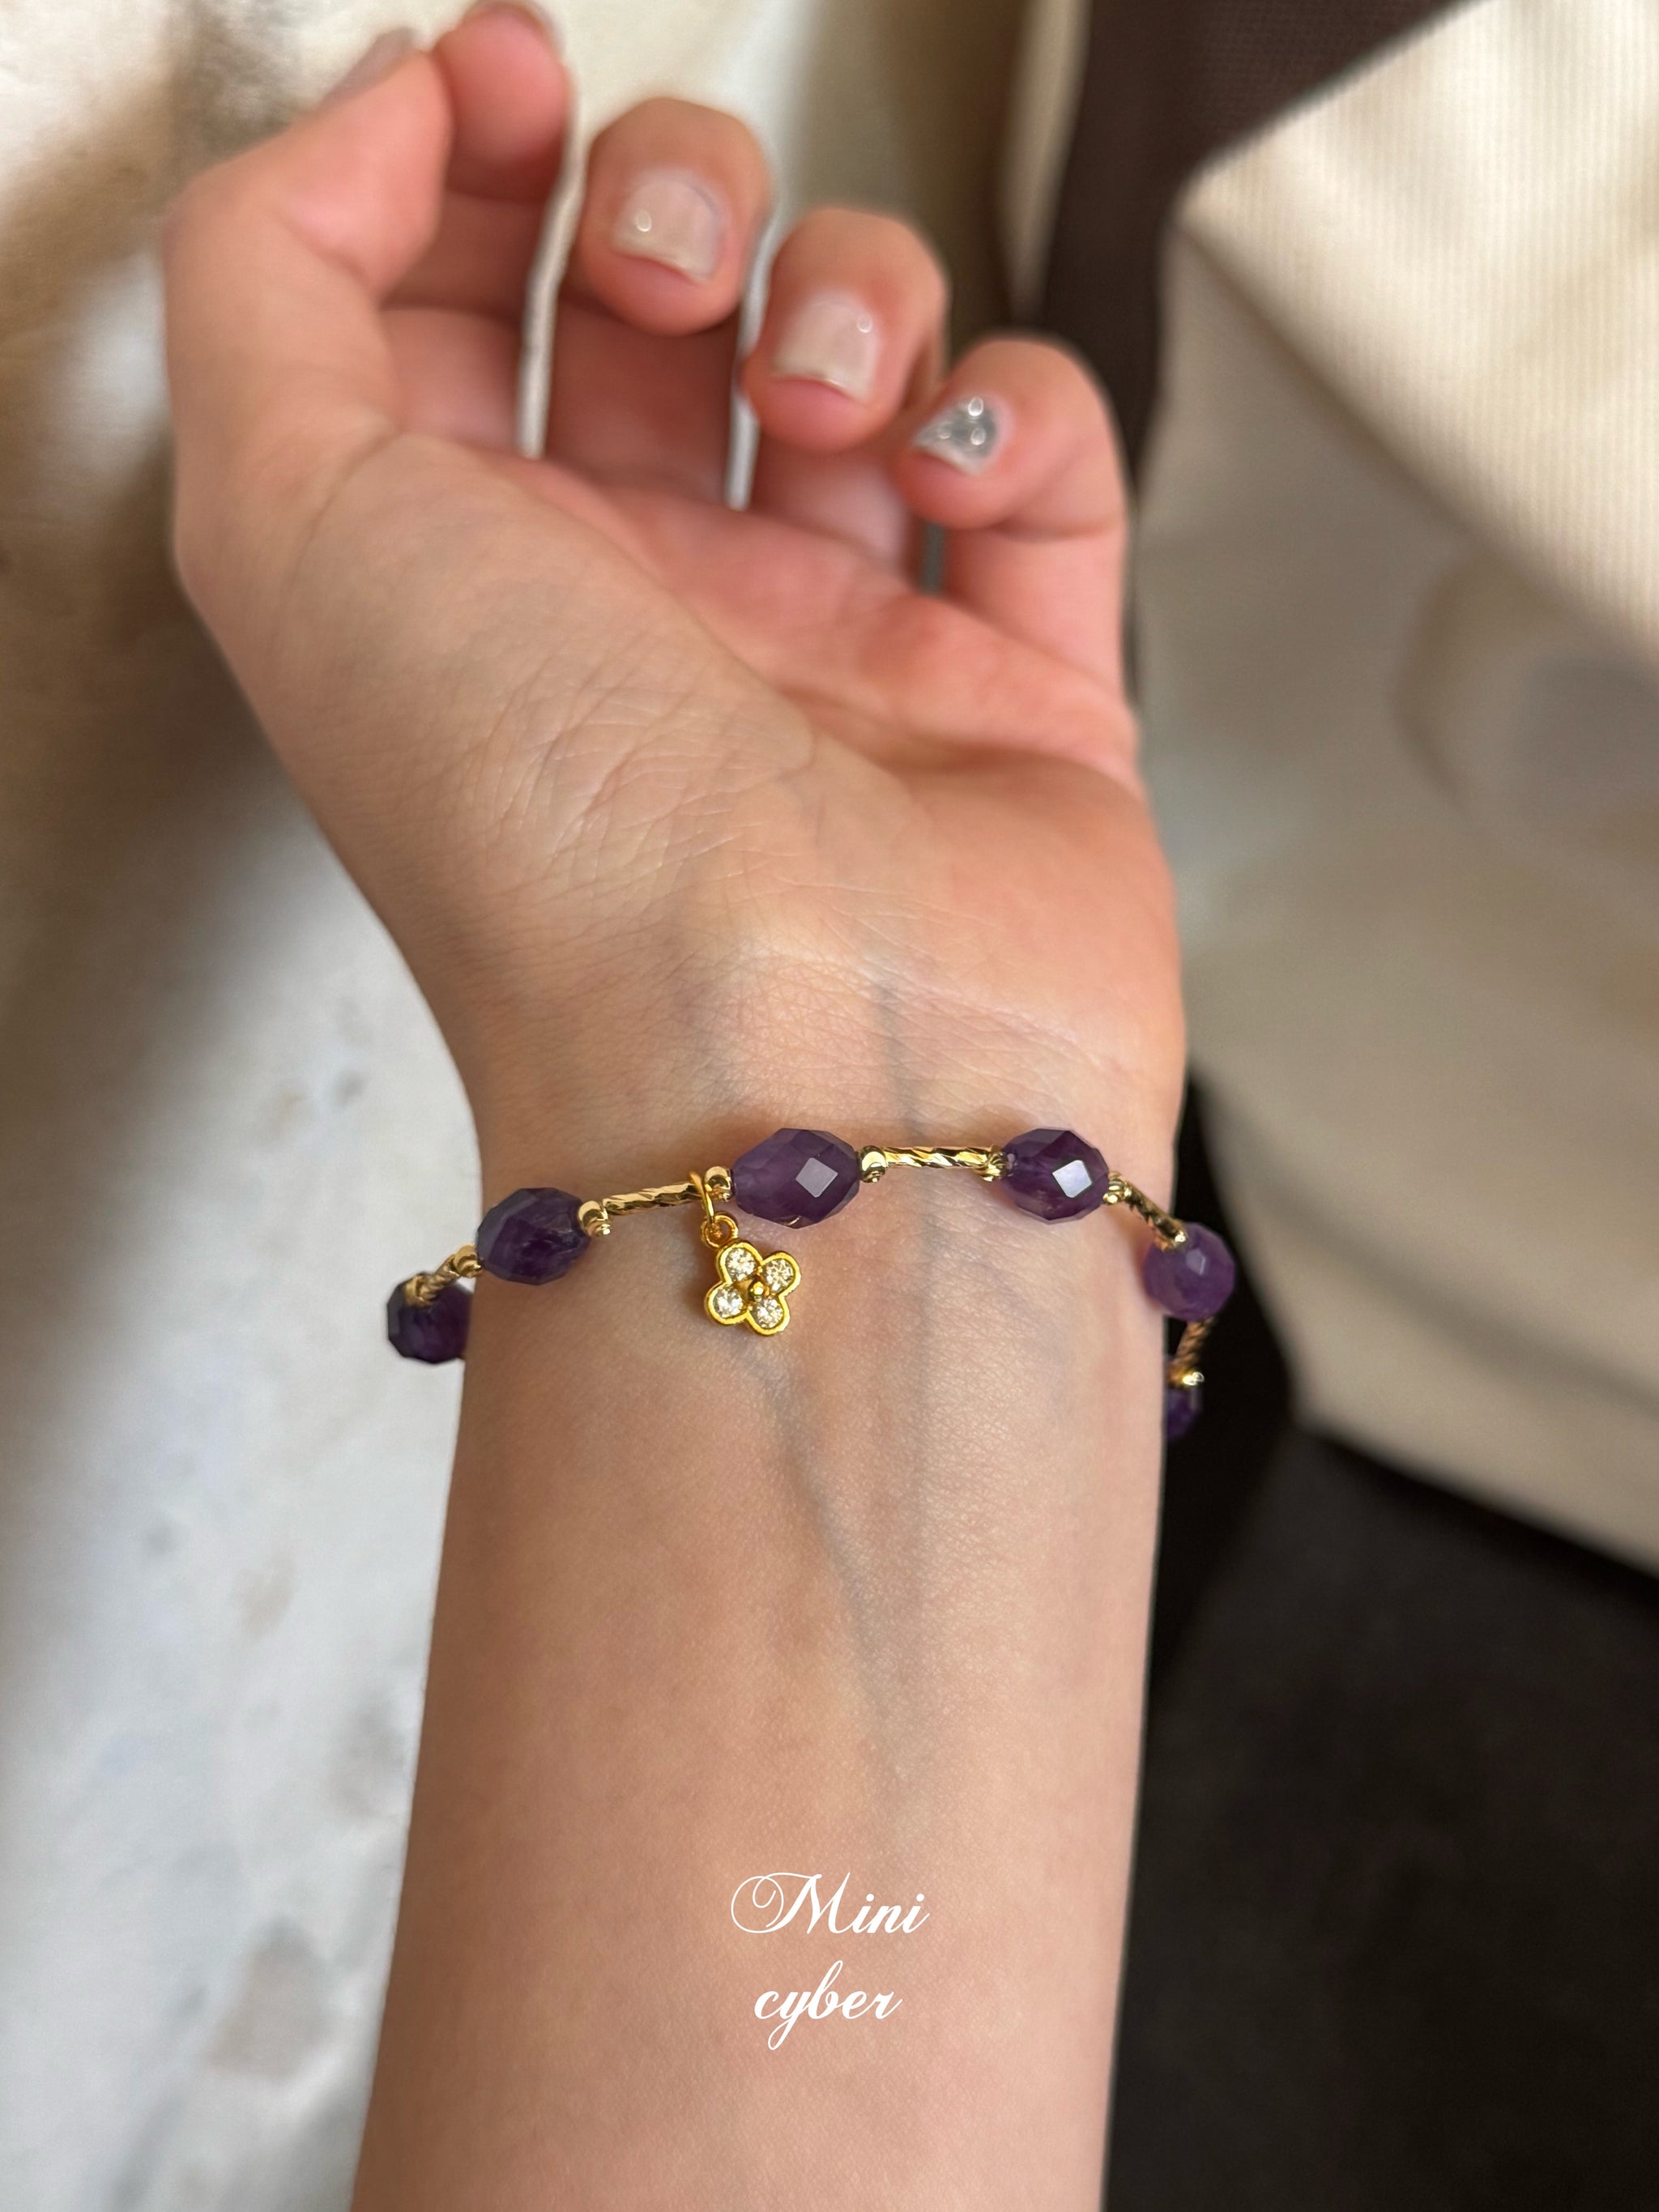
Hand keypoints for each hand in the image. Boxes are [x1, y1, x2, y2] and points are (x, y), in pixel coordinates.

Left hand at [164, 6, 1179, 1179]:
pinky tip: (951, 472)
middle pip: (666, 308)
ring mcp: (841, 647)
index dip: (471, 157)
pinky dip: (1011, 412)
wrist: (793, 1066)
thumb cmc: (541, 831)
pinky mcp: (1020, 691)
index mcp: (467, 580)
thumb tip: (392, 117)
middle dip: (669, 200)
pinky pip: (1040, 465)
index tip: (506, 76)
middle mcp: (646, 611)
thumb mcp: (283, 519)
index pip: (456, 311)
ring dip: (848, 294)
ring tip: (816, 397)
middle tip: (663, 270)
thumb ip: (260, 276)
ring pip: (865, 354)